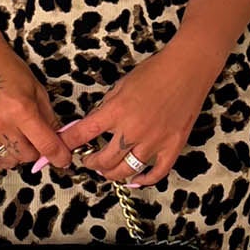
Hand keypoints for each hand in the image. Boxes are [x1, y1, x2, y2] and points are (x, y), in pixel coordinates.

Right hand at [0, 32, 72, 173]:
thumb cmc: (7, 70)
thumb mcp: (37, 90)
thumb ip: (49, 118)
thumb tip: (59, 141)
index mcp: (21, 109)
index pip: (46, 145)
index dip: (59, 156)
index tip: (63, 160)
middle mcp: (0, 122)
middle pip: (27, 157)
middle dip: (36, 151)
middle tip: (34, 138)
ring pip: (8, 160)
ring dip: (16, 153)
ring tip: (15, 136)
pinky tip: (1, 138)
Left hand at [55, 36, 223, 188]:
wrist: (187, 68)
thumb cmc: (154, 72)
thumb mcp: (120, 86)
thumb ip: (104, 108)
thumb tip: (89, 126)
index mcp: (116, 111)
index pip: (83, 134)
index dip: (68, 144)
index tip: (62, 148)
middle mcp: (133, 130)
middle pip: (103, 161)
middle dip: (90, 163)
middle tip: (87, 161)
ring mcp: (154, 141)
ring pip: (125, 171)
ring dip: (111, 174)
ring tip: (106, 171)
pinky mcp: (173, 146)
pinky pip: (156, 173)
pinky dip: (143, 181)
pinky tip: (135, 180)